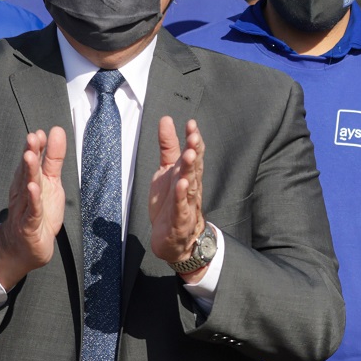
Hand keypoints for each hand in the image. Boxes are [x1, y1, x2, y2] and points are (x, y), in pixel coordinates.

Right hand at [0, 127, 66, 287]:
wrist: (23, 248)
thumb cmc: (38, 213)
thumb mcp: (51, 183)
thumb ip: (53, 159)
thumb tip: (56, 131)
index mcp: (29, 180)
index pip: (32, 161)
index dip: (37, 147)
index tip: (41, 133)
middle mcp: (24, 192)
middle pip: (27, 171)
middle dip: (29, 154)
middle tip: (32, 137)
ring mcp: (25, 208)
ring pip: (27, 188)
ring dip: (29, 172)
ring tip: (30, 157)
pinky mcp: (29, 225)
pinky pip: (31, 211)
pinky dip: (32, 200)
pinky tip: (33, 188)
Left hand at [148, 118, 205, 275]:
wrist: (173, 241)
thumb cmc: (171, 203)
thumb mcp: (166, 171)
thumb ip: (168, 147)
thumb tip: (167, 119)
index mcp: (187, 174)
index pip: (194, 154)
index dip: (193, 140)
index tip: (191, 124)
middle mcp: (190, 187)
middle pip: (194, 168)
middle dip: (194, 152)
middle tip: (193, 137)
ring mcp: (186, 204)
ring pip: (190, 185)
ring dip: (190, 171)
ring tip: (188, 156)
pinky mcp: (179, 220)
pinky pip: (181, 207)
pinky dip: (181, 196)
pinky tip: (181, 185)